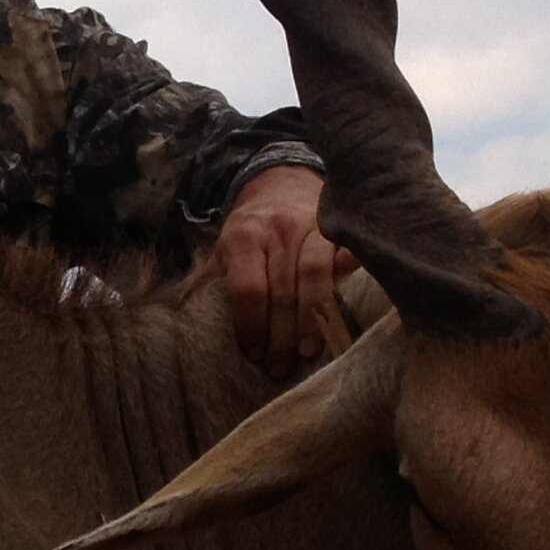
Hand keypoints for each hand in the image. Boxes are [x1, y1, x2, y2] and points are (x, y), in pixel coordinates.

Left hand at [217, 165, 356, 373]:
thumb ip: (217, 278)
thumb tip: (201, 319)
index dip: (251, 327)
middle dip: (280, 336)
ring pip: (315, 276)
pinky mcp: (338, 227)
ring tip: (307, 352)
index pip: (248, 290)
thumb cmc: (250, 228)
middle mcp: (278, 230)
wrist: (281, 180)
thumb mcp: (225, 245)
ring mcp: (312, 226)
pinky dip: (349, 276)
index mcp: (243, 236)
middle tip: (279, 368)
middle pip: (282, 291)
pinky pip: (346, 254)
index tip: (254, 355)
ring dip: (313, 320)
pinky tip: (348, 308)